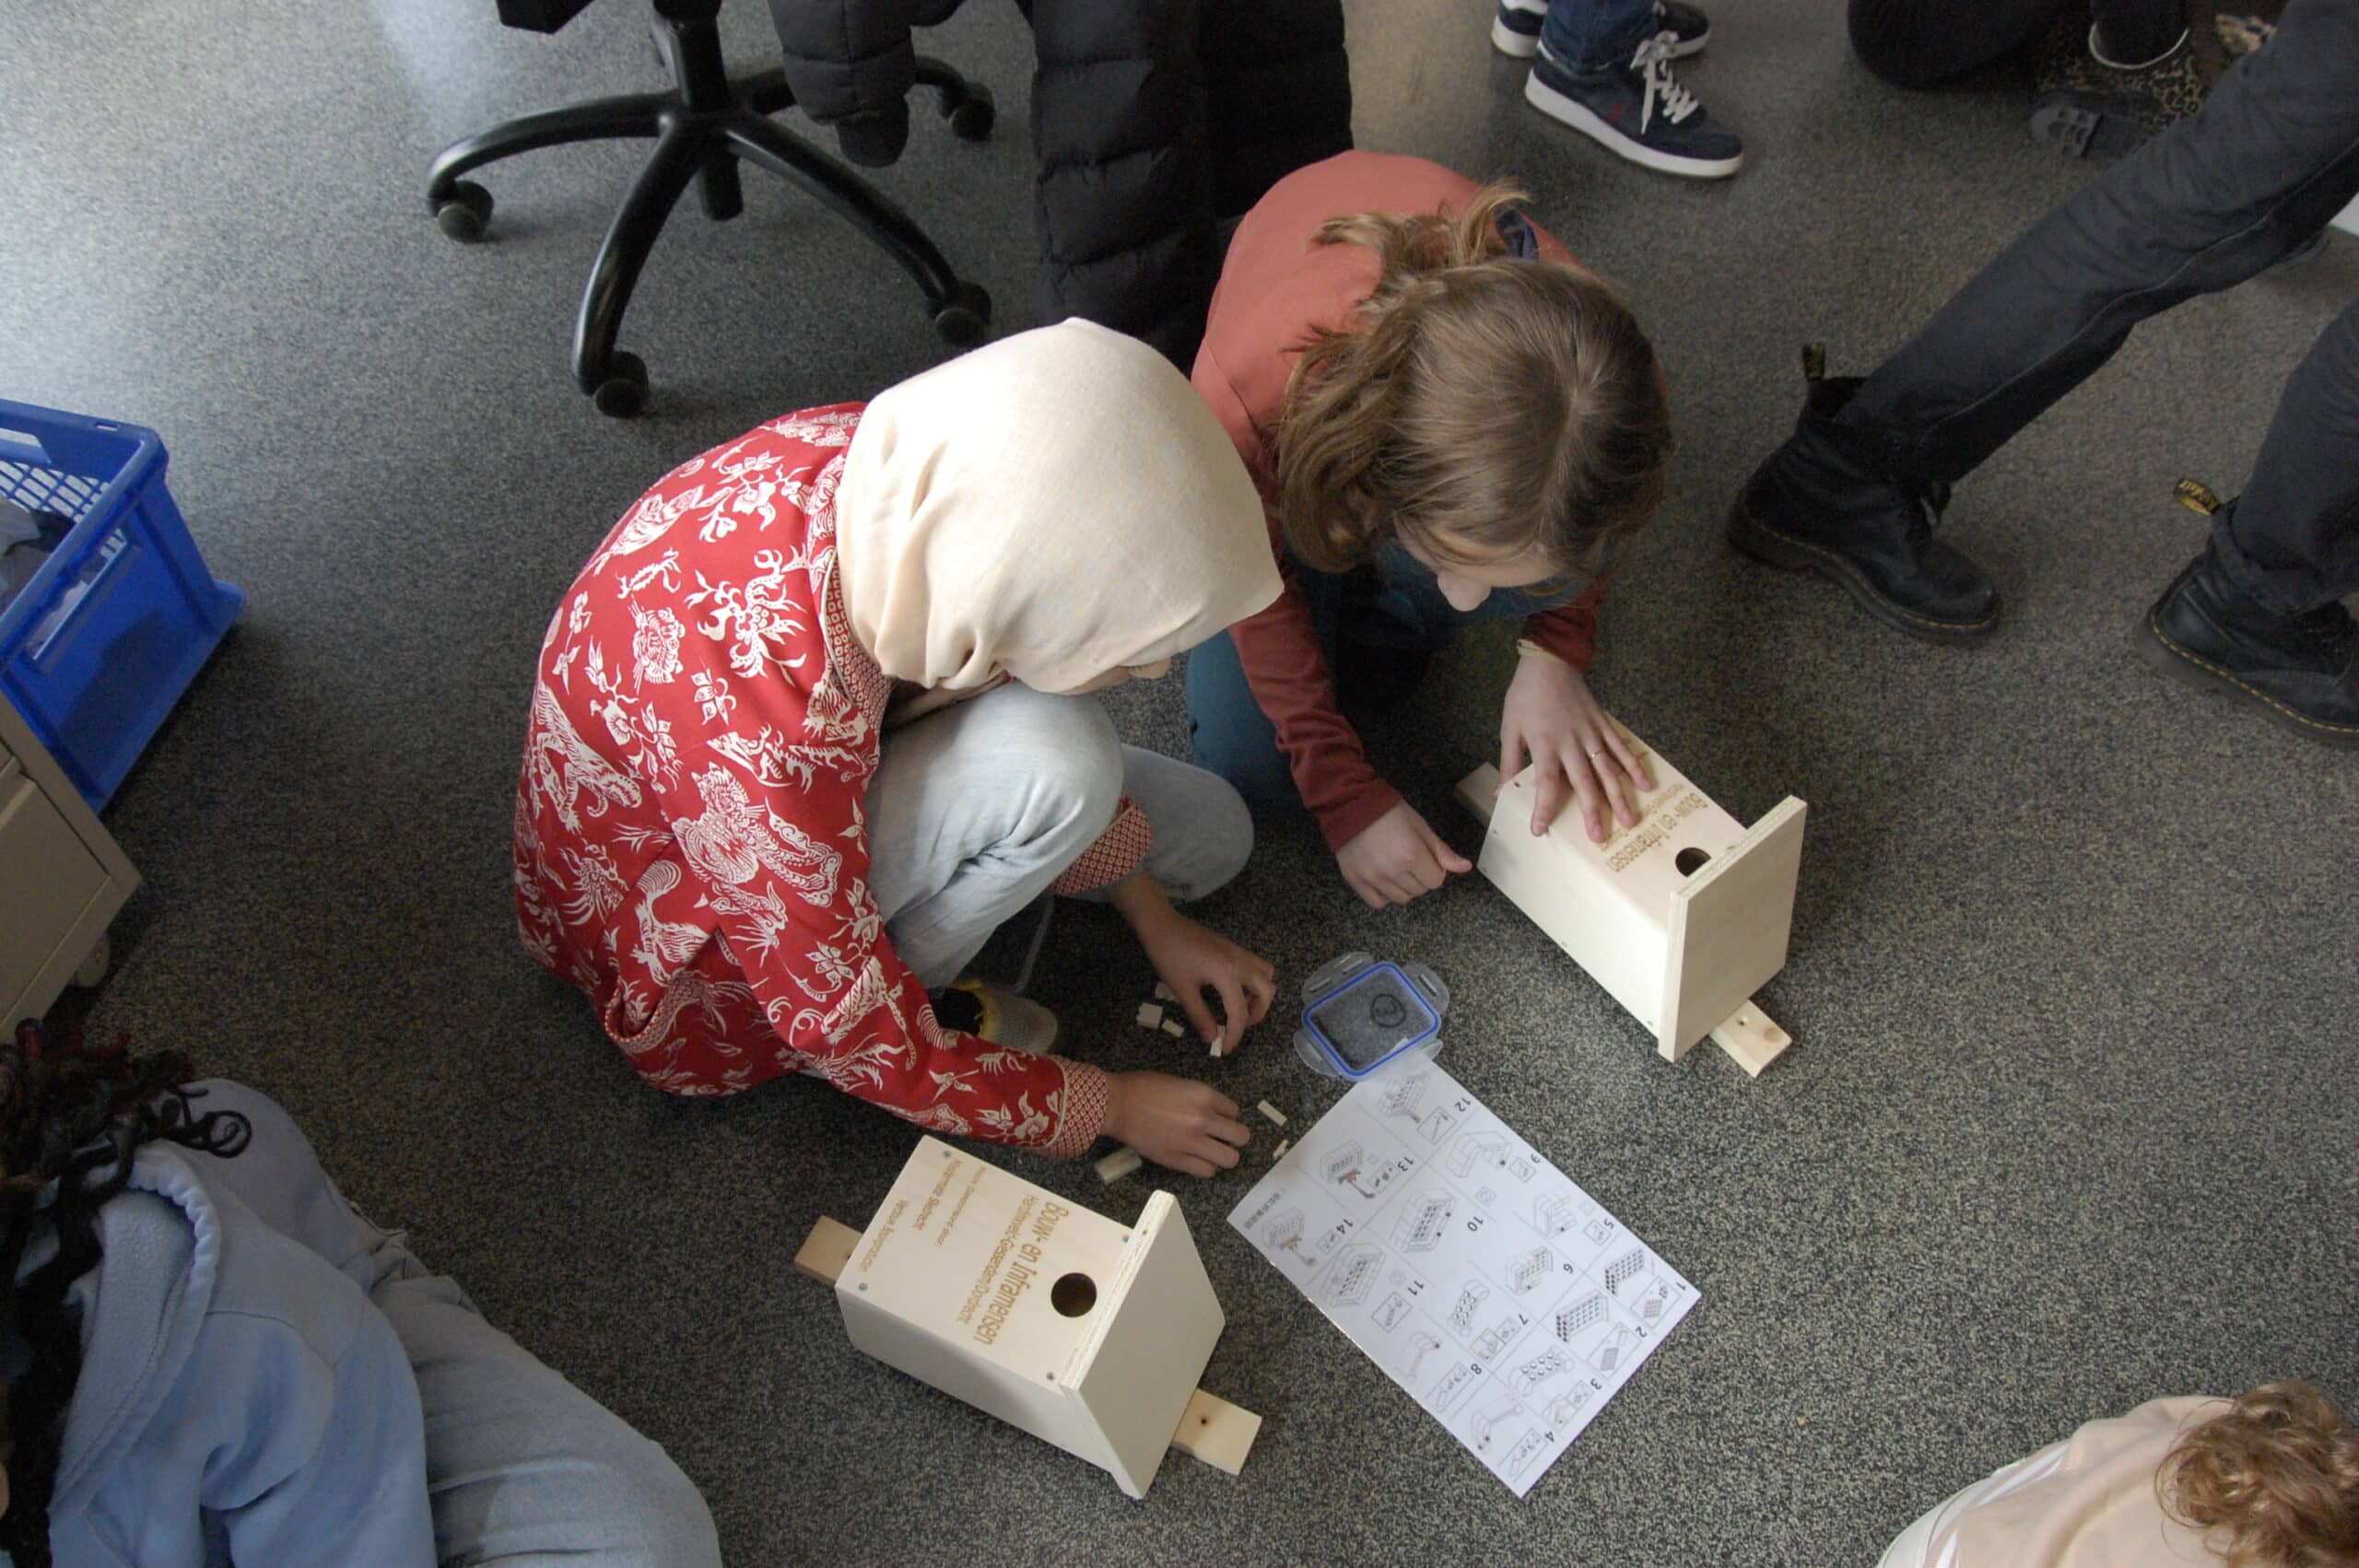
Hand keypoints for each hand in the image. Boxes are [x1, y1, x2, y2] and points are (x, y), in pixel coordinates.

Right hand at [1105, 1072, 1250, 1176]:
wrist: (1117, 1105)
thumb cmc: (1143, 1088)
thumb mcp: (1180, 1083)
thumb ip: (1201, 1098)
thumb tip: (1215, 1113)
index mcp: (1204, 1095)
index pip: (1236, 1112)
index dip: (1228, 1116)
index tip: (1220, 1119)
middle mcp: (1203, 1119)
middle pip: (1241, 1137)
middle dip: (1235, 1137)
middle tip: (1224, 1137)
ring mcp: (1191, 1142)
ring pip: (1230, 1158)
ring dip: (1224, 1155)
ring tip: (1213, 1151)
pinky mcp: (1178, 1160)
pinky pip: (1207, 1171)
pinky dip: (1207, 1167)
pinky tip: (1198, 1159)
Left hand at [1112, 876, 1276, 1054]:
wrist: (1162, 924)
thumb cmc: (1169, 956)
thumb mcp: (1182, 989)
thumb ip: (1200, 1016)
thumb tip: (1211, 1038)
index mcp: (1227, 974)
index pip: (1240, 1012)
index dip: (1234, 1035)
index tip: (1224, 1048)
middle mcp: (1240, 962)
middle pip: (1267, 991)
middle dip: (1257, 1013)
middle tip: (1238, 1025)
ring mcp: (1239, 952)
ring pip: (1266, 975)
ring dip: (1260, 995)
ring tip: (1240, 1006)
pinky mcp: (1233, 947)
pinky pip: (1256, 965)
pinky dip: (1254, 981)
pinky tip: (1233, 989)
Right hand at [1335, 800, 1470, 908]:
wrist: (1351, 805)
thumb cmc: (1389, 813)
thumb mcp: (1420, 827)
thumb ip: (1441, 851)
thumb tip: (1465, 867)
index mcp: (1412, 855)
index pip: (1435, 881)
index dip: (1434, 869)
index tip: (1425, 858)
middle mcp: (1393, 871)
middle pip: (1419, 891)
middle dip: (1420, 878)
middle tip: (1409, 860)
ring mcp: (1373, 878)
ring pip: (1401, 899)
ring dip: (1404, 887)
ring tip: (1396, 868)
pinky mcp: (1356, 881)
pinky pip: (1378, 903)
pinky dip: (1384, 895)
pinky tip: (1384, 880)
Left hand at [1498, 652, 1652, 841]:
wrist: (1549, 662)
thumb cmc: (1525, 696)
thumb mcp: (1510, 729)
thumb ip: (1510, 763)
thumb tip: (1501, 792)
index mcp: (1545, 744)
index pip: (1547, 783)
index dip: (1544, 808)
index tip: (1541, 829)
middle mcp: (1572, 743)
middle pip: (1584, 782)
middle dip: (1592, 812)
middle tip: (1599, 839)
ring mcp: (1591, 734)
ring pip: (1608, 770)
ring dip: (1619, 797)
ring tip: (1629, 821)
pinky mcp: (1603, 725)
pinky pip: (1621, 748)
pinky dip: (1634, 766)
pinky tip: (1645, 786)